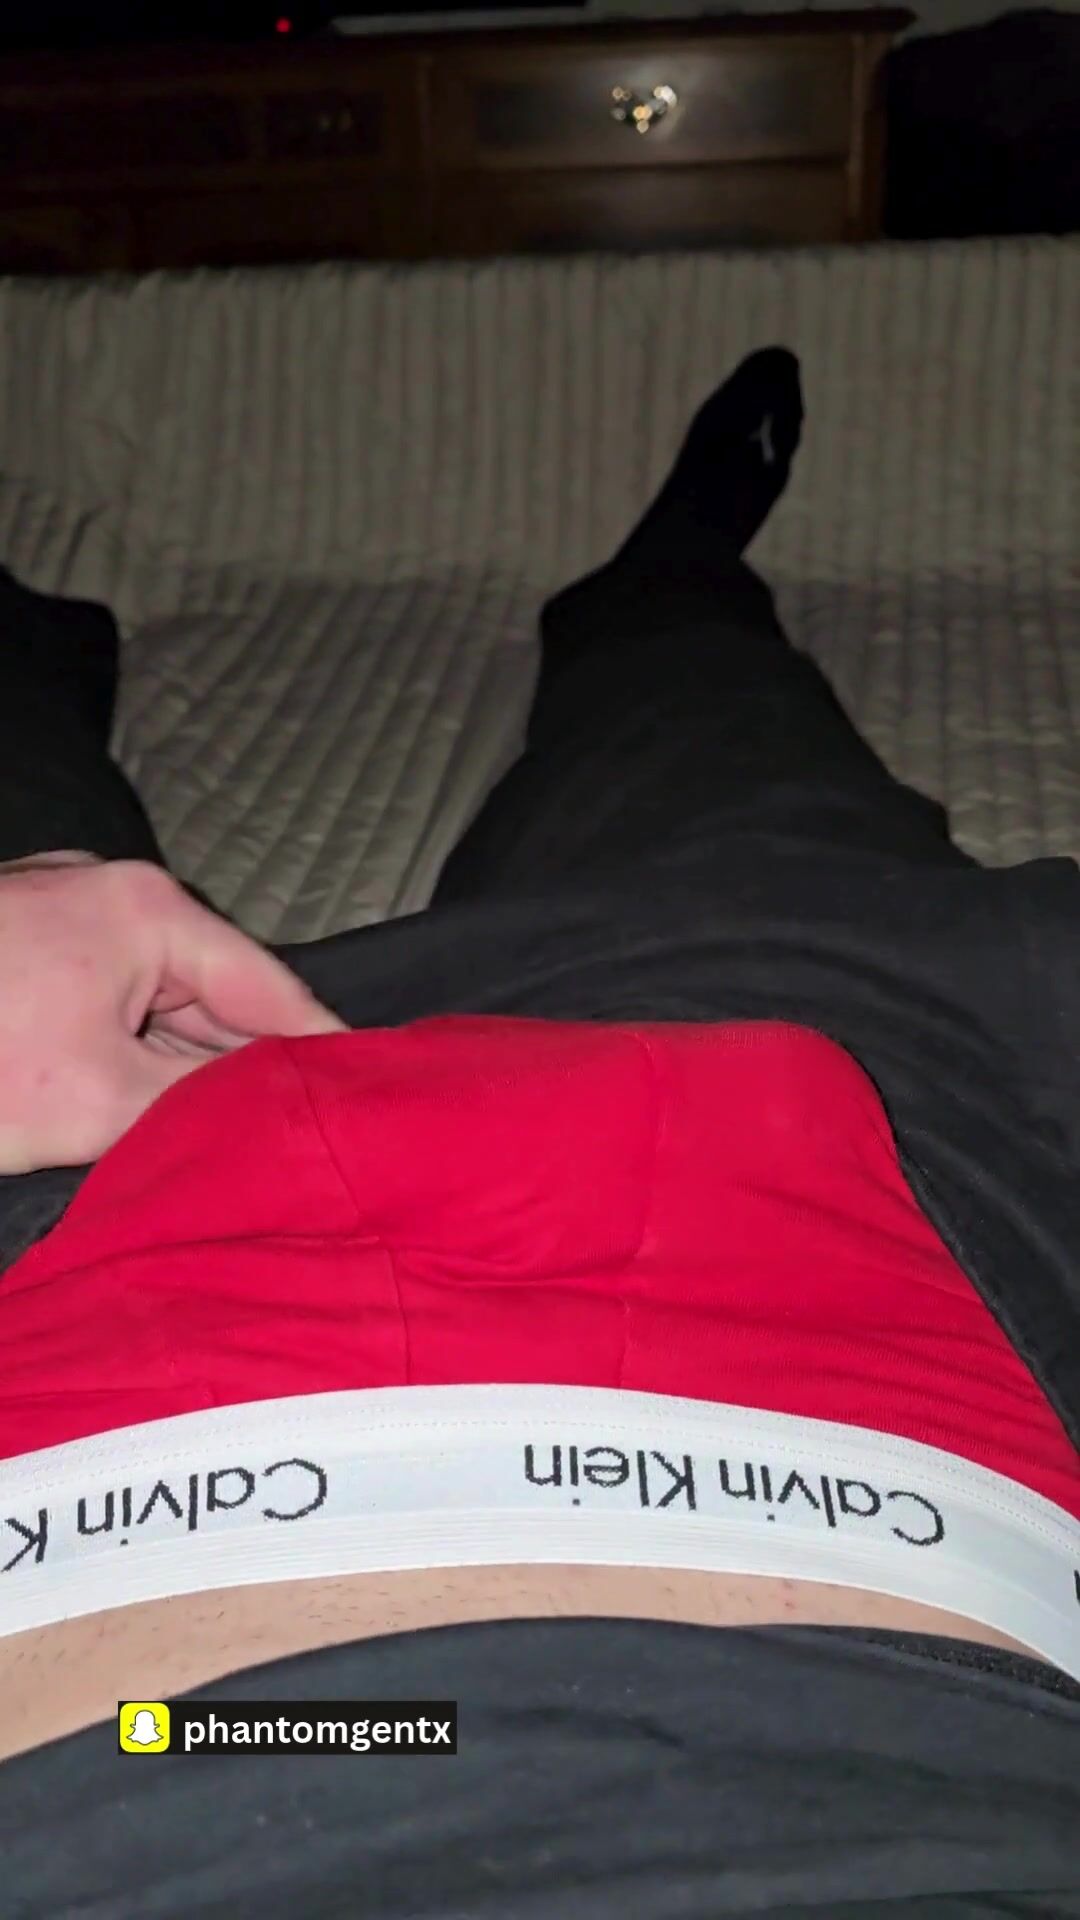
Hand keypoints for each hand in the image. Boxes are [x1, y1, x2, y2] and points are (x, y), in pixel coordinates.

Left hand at [0, 854, 344, 1173]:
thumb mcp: (102, 1101)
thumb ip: (203, 1100)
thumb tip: (274, 1110)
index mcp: (150, 909)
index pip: (271, 987)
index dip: (324, 1049)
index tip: (375, 1099)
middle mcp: (115, 891)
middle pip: (217, 991)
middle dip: (253, 1061)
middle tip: (310, 1132)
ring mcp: (66, 911)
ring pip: (158, 997)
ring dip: (188, 1059)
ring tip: (237, 1126)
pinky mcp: (28, 943)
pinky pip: (109, 996)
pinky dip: (133, 1045)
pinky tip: (153, 1099)